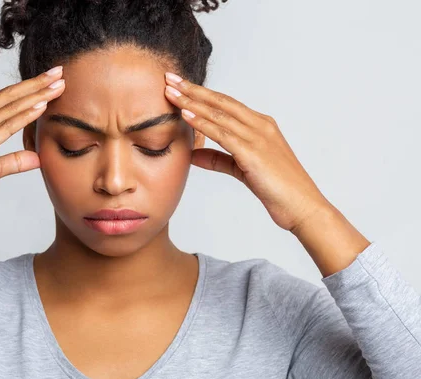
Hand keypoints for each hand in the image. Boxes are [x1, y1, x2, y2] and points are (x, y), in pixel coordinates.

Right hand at [0, 66, 65, 227]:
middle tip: (58, 72)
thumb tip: (36, 158)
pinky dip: (25, 115)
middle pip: (8, 96)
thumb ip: (11, 162)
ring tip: (58, 84)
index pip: (3, 101)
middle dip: (35, 83)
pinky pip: (6, 127)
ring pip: (9, 107)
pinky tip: (42, 106)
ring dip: (36, 94)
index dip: (27, 89)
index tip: (48, 81)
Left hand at [163, 72, 330, 232]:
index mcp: (261, 126)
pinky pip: (223, 133)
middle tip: (170, 78)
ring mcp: (258, 137)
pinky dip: (203, 122)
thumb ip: (219, 160)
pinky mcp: (253, 152)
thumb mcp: (243, 170)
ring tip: (171, 92)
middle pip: (221, 101)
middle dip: (193, 89)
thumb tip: (193, 155)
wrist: (302, 206)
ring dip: (192, 102)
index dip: (201, 94)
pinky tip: (186, 115)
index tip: (180, 86)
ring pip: (219, 114)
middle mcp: (260, 125)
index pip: (226, 104)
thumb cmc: (278, 189)